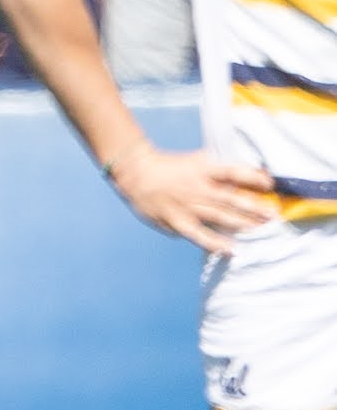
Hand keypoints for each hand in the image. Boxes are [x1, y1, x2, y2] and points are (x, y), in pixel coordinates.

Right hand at [115, 142, 281, 253]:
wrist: (134, 171)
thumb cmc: (169, 165)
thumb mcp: (195, 159)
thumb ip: (218, 168)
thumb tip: (246, 175)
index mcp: (202, 170)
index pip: (233, 172)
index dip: (253, 177)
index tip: (270, 183)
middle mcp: (196, 188)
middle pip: (230, 198)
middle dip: (254, 207)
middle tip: (273, 215)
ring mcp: (186, 206)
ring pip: (219, 216)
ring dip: (242, 223)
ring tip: (260, 229)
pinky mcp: (175, 220)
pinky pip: (198, 234)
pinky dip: (215, 243)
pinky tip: (231, 250)